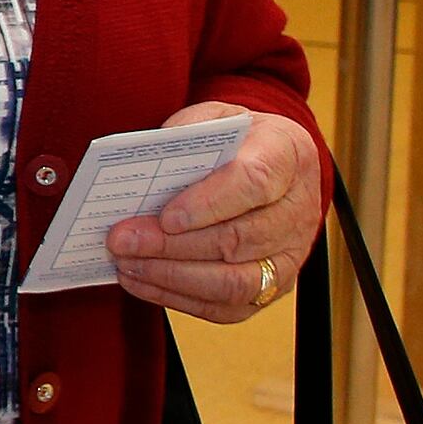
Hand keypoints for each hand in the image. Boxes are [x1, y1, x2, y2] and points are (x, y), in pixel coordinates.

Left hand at [108, 108, 327, 323]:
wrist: (271, 161)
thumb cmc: (236, 139)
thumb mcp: (214, 118)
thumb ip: (185, 135)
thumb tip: (142, 168)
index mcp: (288, 156)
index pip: (254, 184)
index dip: (208, 204)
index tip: (165, 216)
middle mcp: (299, 210)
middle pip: (238, 238)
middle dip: (173, 245)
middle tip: (123, 239)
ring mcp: (291, 253)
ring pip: (235, 281)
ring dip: (172, 276)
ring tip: (127, 263)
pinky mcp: (275, 285)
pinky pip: (228, 306)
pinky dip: (179, 298)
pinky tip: (141, 281)